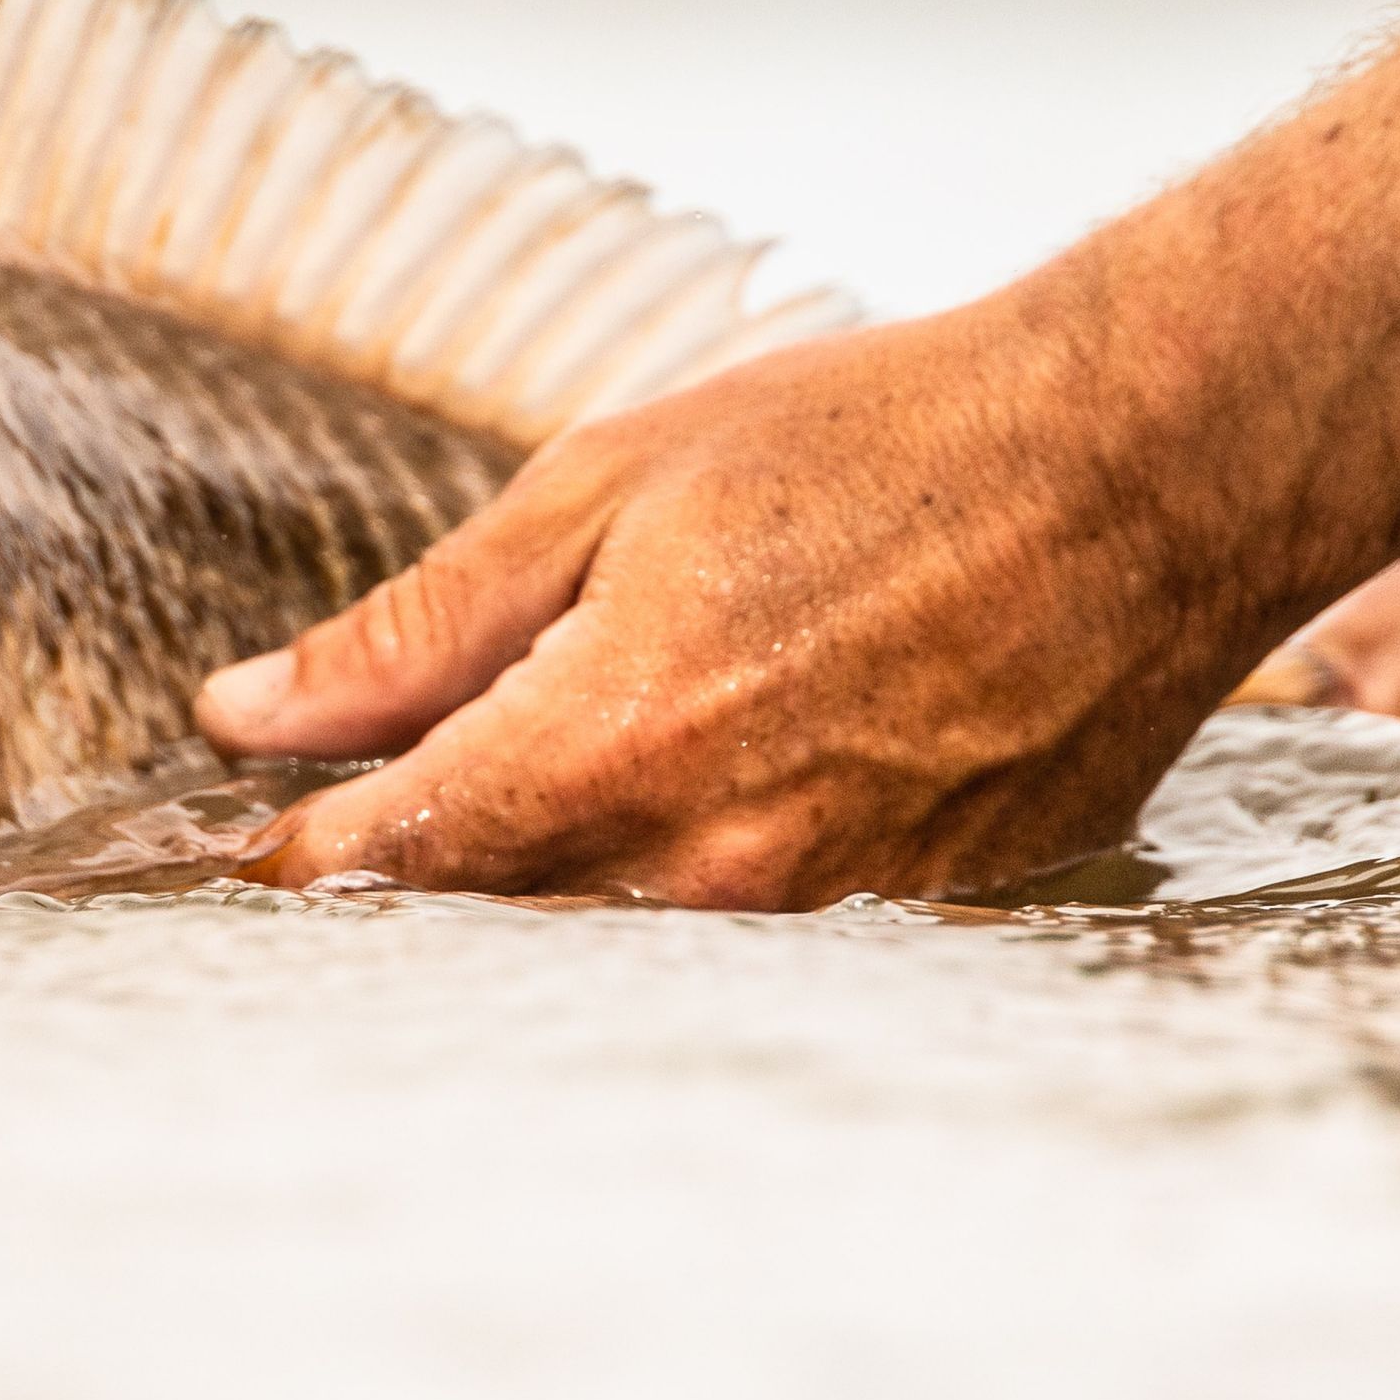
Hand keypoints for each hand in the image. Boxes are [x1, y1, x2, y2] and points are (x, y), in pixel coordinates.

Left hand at [196, 0, 1399, 904]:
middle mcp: (713, 866)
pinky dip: (693, 900)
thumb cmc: (880, 441)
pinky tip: (709, 813)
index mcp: (612, 744)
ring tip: (547, 813)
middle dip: (410, 896)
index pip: (387, 864)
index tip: (257, 841)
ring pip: (619, 959)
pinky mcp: (920, 924)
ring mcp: (828, 915)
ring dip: (549, 907)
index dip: (299, 859)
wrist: (1145, 467)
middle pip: (488, 939)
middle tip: (372, 828)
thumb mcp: (609, 485)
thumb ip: (420, 624)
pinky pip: (756, 948)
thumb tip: (253, 712)